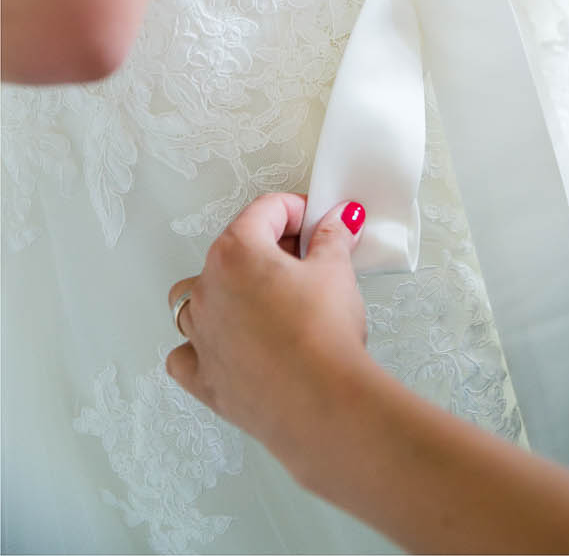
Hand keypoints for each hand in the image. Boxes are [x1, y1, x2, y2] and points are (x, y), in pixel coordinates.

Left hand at [166, 195, 371, 466]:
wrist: (318, 401)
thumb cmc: (322, 333)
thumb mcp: (337, 271)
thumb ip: (332, 238)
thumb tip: (336, 221)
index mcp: (236, 253)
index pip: (265, 211)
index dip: (298, 211)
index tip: (319, 223)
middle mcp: (207, 289)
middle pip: (233, 251)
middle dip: (270, 249)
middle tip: (311, 260)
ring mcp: (198, 334)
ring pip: (199, 299)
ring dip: (229, 292)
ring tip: (269, 301)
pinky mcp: (201, 375)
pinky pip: (188, 351)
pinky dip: (205, 344)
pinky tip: (233, 344)